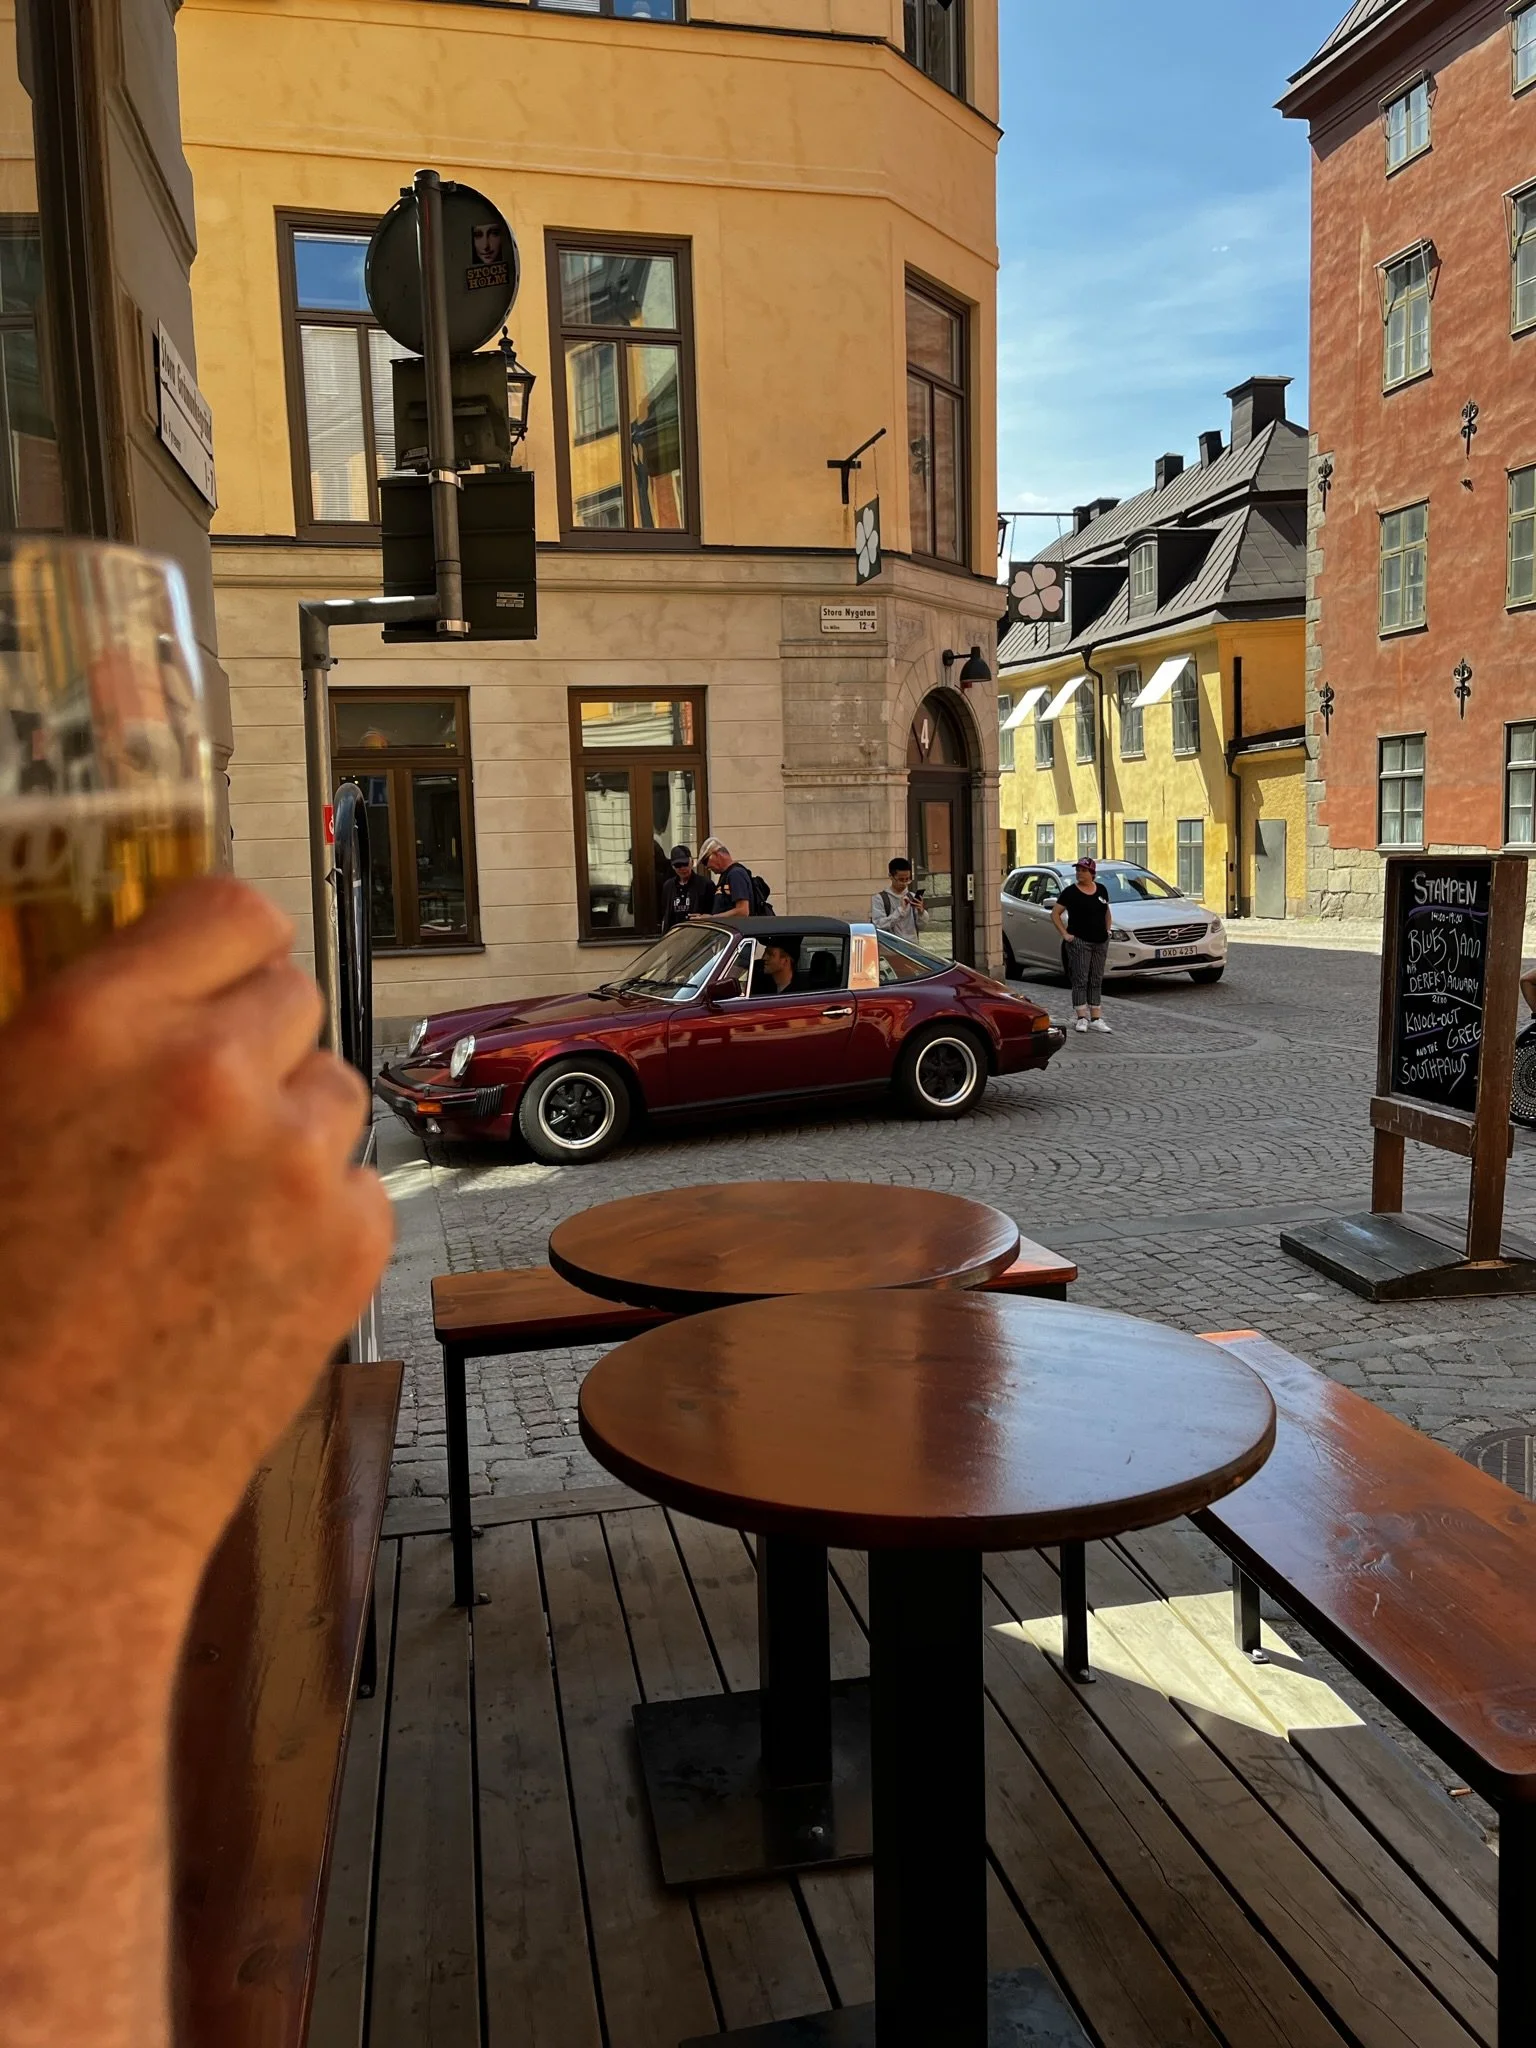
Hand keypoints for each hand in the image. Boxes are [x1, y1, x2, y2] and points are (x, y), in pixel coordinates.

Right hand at [0, 876, 392, 1574]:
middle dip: (251, 1042)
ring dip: (287, 1126)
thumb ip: (68, 1043)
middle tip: (195, 1112)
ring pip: (334, 1091)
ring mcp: (294, 1165)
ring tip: (205, 1207)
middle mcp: (210, 1078)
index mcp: (93, 1028)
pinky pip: (357, 1181)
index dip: (219, 947)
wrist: (29, 1494)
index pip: (229, 910)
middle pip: (294, 996)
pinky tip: (240, 1268)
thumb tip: (127, 995)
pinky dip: (317, 1211)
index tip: (209, 976)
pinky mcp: (351, 1246)